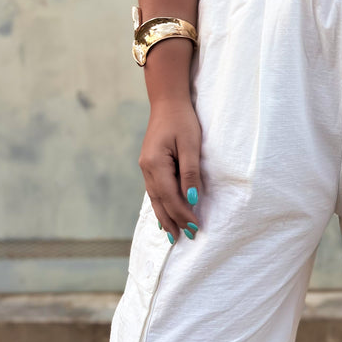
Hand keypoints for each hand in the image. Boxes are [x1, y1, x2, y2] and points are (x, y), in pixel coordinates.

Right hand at [138, 99, 202, 242]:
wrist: (167, 102)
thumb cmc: (182, 120)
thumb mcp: (191, 145)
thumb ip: (190, 172)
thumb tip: (191, 198)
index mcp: (155, 164)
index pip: (170, 197)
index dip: (182, 214)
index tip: (195, 227)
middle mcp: (147, 169)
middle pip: (160, 202)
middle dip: (173, 221)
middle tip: (185, 238)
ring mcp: (146, 167)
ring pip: (155, 199)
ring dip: (165, 217)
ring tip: (174, 234)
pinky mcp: (150, 165)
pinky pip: (155, 191)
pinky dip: (160, 205)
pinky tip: (164, 214)